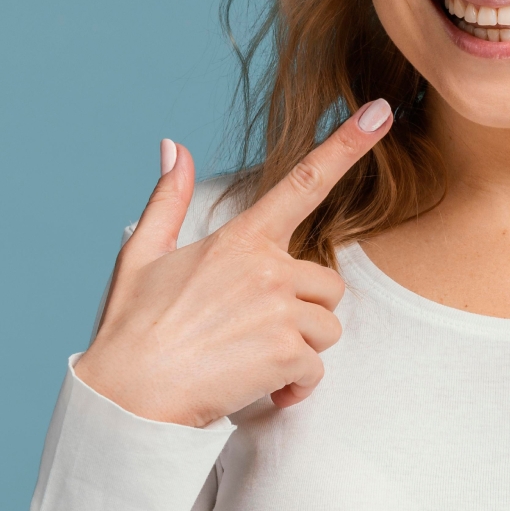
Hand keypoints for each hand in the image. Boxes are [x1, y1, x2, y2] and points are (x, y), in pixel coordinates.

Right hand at [76, 100, 393, 425]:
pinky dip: (295, 387)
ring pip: (327, 328)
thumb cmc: (131, 329)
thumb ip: (168, 199)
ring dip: (300, 350)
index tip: (381, 113)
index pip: (303, 182)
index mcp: (240, 239)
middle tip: (254, 333)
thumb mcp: (142, 254)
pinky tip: (263, 391)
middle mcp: (267, 268)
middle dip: (303, 313)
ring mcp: (279, 310)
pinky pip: (316, 369)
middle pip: (327, 285)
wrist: (129, 397)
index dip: (347, 145)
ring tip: (252, 362)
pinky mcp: (286, 353)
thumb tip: (172, 146)